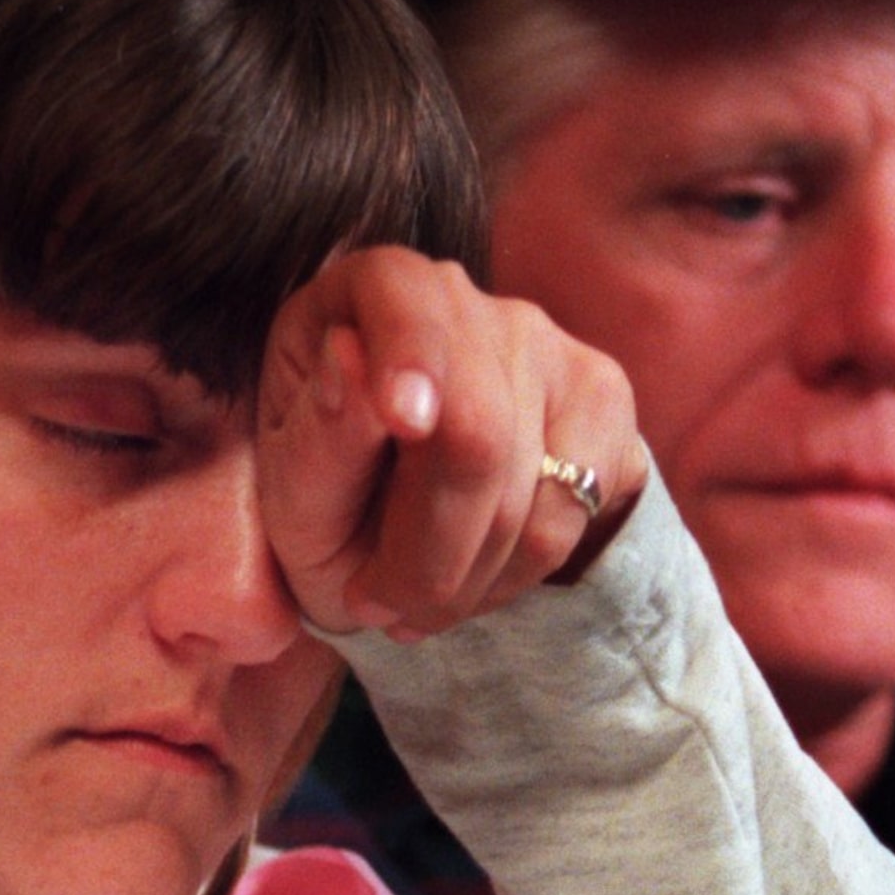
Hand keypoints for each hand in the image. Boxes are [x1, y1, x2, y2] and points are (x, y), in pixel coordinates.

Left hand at [259, 247, 644, 638]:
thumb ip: (320, 434)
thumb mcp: (291, 487)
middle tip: (377, 607)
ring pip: (533, 490)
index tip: (405, 421)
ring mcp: (549, 345)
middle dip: (426, 551)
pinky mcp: (602, 403)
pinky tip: (470, 583)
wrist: (391, 529)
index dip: (412, 356)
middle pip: (479, 429)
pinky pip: (572, 514)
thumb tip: (348, 359)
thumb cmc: (323, 496)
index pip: (407, 303)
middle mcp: (470, 299)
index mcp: (373, 288)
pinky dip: (515, 577)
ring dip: (467, 580)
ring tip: (413, 606)